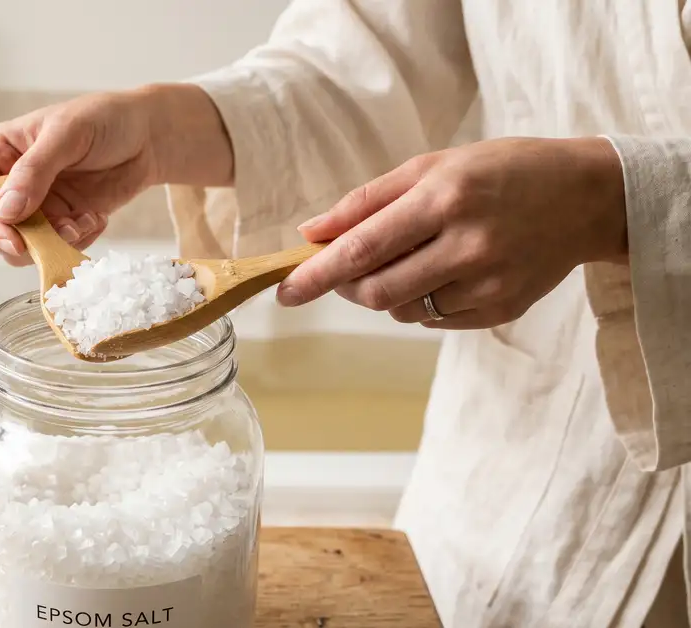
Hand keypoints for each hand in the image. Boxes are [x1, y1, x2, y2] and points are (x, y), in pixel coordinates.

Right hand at [0, 85, 232, 265]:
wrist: (148, 136)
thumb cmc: (104, 119)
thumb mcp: (66, 135)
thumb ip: (34, 171)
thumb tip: (4, 211)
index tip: (12, 239)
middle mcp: (9, 183)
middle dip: (20, 242)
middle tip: (53, 239)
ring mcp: (35, 206)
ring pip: (23, 248)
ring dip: (54, 244)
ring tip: (84, 220)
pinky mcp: (61, 222)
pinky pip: (57, 249)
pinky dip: (77, 241)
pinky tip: (96, 217)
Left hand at [277, 137, 626, 328]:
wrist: (585, 196)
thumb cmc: (500, 171)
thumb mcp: (433, 166)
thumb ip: (367, 201)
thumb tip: (312, 233)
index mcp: (445, 199)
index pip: (363, 248)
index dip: (317, 274)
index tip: (284, 292)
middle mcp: (467, 245)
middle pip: (377, 291)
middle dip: (347, 286)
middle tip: (345, 270)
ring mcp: (488, 284)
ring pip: (402, 310)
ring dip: (384, 293)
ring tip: (408, 258)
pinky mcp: (502, 309)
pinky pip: (435, 320)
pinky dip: (420, 302)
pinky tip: (442, 272)